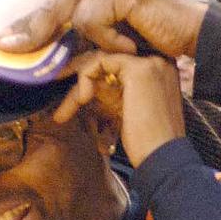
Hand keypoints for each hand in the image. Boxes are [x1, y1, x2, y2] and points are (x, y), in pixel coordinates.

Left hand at [0, 0, 206, 59]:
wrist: (194, 33)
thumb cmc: (156, 37)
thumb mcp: (112, 31)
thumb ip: (84, 27)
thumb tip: (42, 42)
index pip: (55, 0)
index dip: (31, 23)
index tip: (8, 40)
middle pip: (55, 5)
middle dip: (32, 31)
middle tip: (7, 47)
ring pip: (76, 18)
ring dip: (100, 42)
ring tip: (128, 45)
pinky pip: (93, 22)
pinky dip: (111, 39)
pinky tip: (134, 40)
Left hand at [56, 51, 184, 166]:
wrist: (164, 158)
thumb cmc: (148, 145)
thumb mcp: (128, 113)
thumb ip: (114, 96)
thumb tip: (84, 90)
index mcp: (157, 73)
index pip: (117, 65)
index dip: (92, 78)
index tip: (74, 96)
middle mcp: (157, 63)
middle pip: (107, 62)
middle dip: (79, 77)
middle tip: (56, 89)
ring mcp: (150, 64)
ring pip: (100, 61)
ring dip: (77, 84)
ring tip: (62, 111)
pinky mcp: (139, 70)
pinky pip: (99, 62)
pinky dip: (85, 79)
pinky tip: (82, 100)